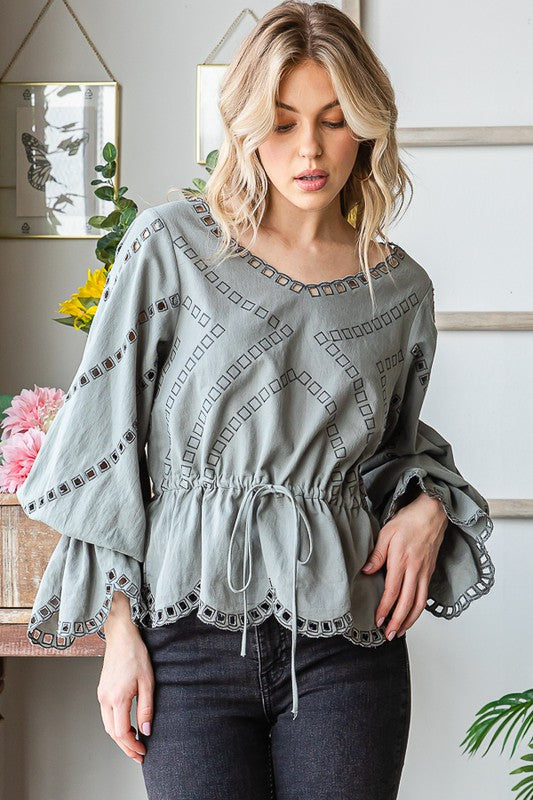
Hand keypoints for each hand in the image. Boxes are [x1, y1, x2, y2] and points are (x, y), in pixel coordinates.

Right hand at [97, 592, 153, 764]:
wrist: (121, 637)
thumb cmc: (136, 655)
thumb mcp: (148, 682)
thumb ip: (146, 707)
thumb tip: (146, 730)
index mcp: (117, 698)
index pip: (121, 733)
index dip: (132, 746)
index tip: (143, 751)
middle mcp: (105, 699)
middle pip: (112, 733)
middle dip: (126, 747)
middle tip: (139, 754)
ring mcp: (101, 695)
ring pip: (108, 725)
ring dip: (120, 738)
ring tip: (135, 743)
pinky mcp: (102, 691)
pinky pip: (107, 715)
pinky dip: (116, 726)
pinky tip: (127, 726)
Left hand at [362, 492, 447, 638]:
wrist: (433, 512)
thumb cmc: (409, 520)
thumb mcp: (386, 532)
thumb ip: (377, 554)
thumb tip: (366, 571)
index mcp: (402, 560)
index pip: (393, 591)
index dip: (385, 609)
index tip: (378, 621)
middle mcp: (415, 570)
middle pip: (408, 603)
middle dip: (397, 621)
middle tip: (389, 635)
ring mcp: (425, 572)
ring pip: (419, 603)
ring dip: (410, 620)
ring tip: (400, 631)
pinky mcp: (430, 571)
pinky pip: (425, 595)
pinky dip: (419, 609)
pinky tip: (411, 615)